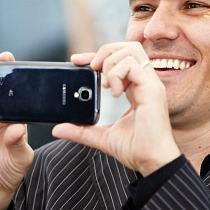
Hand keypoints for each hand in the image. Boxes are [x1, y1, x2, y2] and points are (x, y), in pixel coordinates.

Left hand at [52, 43, 179, 175]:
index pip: (118, 59)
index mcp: (136, 88)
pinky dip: (118, 74)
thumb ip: (81, 130)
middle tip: (92, 68)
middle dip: (105, 51)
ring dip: (111, 63)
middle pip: (129, 46)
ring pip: (131, 50)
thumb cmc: (135, 149)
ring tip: (105, 84)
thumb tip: (58, 129)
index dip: (97, 55)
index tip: (76, 61)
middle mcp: (145, 82)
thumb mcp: (101, 137)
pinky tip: (114, 92)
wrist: (151, 162)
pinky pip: (133, 66)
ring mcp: (150, 84)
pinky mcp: (152, 89)